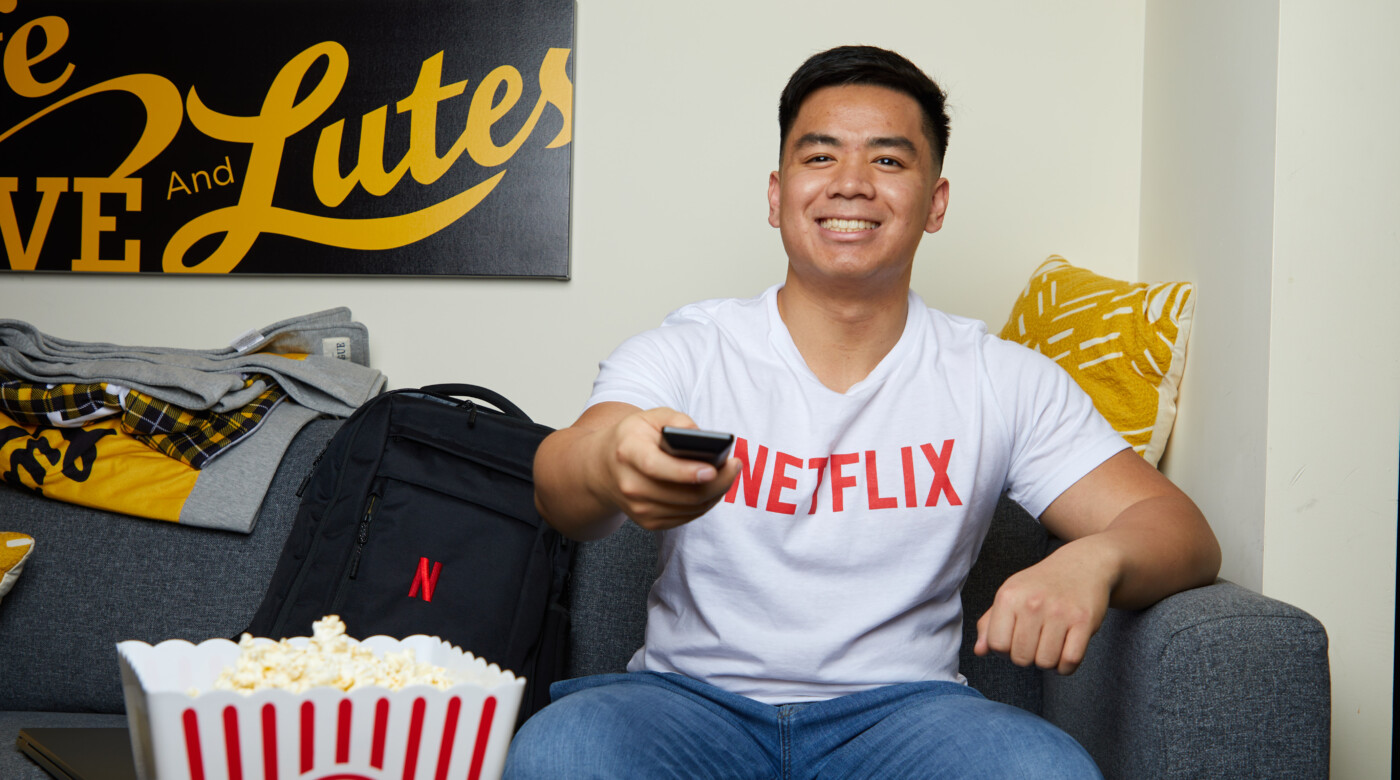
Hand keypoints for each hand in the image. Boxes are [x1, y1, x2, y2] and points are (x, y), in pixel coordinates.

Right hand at [591, 407, 740, 531]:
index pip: (656, 467)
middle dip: (716, 483)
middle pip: (681, 494)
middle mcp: (630, 485)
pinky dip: (704, 504)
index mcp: (627, 453)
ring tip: (729, 474)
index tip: (712, 469)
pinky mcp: (648, 522)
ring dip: (715, 493)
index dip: (685, 472)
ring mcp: (638, 508)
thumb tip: (701, 436)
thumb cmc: (633, 438)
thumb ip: (676, 420)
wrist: (602, 468)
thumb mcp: (649, 417)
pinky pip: (686, 517)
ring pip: (688, 508)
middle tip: (735, 466)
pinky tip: (714, 487)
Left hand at [972, 542, 1112, 674]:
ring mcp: (1059, 612)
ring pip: (1045, 662)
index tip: (1014, 640)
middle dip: (1027, 657)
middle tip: (1034, 642)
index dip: (1004, 650)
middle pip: (1021, 658)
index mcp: (1009, 596)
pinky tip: (1064, 652)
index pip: (996, 645)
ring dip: (1048, 662)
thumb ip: (990, 624)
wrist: (1082, 564)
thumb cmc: (1041, 585)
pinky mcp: (1084, 621)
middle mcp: (1032, 603)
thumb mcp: (1010, 595)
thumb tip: (979, 651)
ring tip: (1050, 645)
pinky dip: (1066, 666)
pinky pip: (1070, 661)